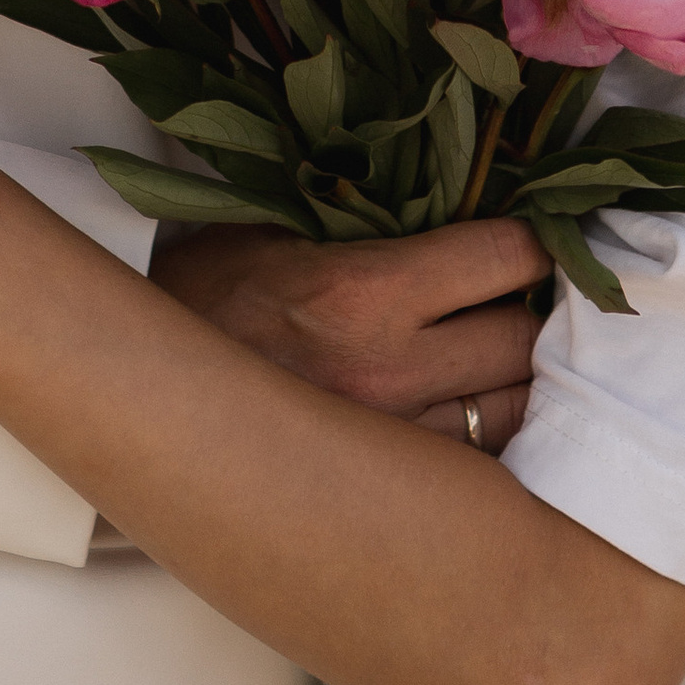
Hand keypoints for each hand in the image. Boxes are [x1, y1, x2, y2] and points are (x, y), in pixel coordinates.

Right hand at [153, 216, 547, 450]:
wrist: (139, 391)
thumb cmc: (208, 292)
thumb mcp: (283, 229)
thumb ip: (377, 222)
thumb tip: (465, 195)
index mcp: (365, 292)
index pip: (507, 257)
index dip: (538, 241)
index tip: (541, 237)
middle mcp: (389, 373)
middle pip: (526, 341)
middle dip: (545, 312)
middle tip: (541, 294)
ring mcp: (391, 442)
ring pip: (515, 414)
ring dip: (528, 381)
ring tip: (520, 353)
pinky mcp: (384, 489)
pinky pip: (476, 464)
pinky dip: (494, 435)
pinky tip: (486, 408)